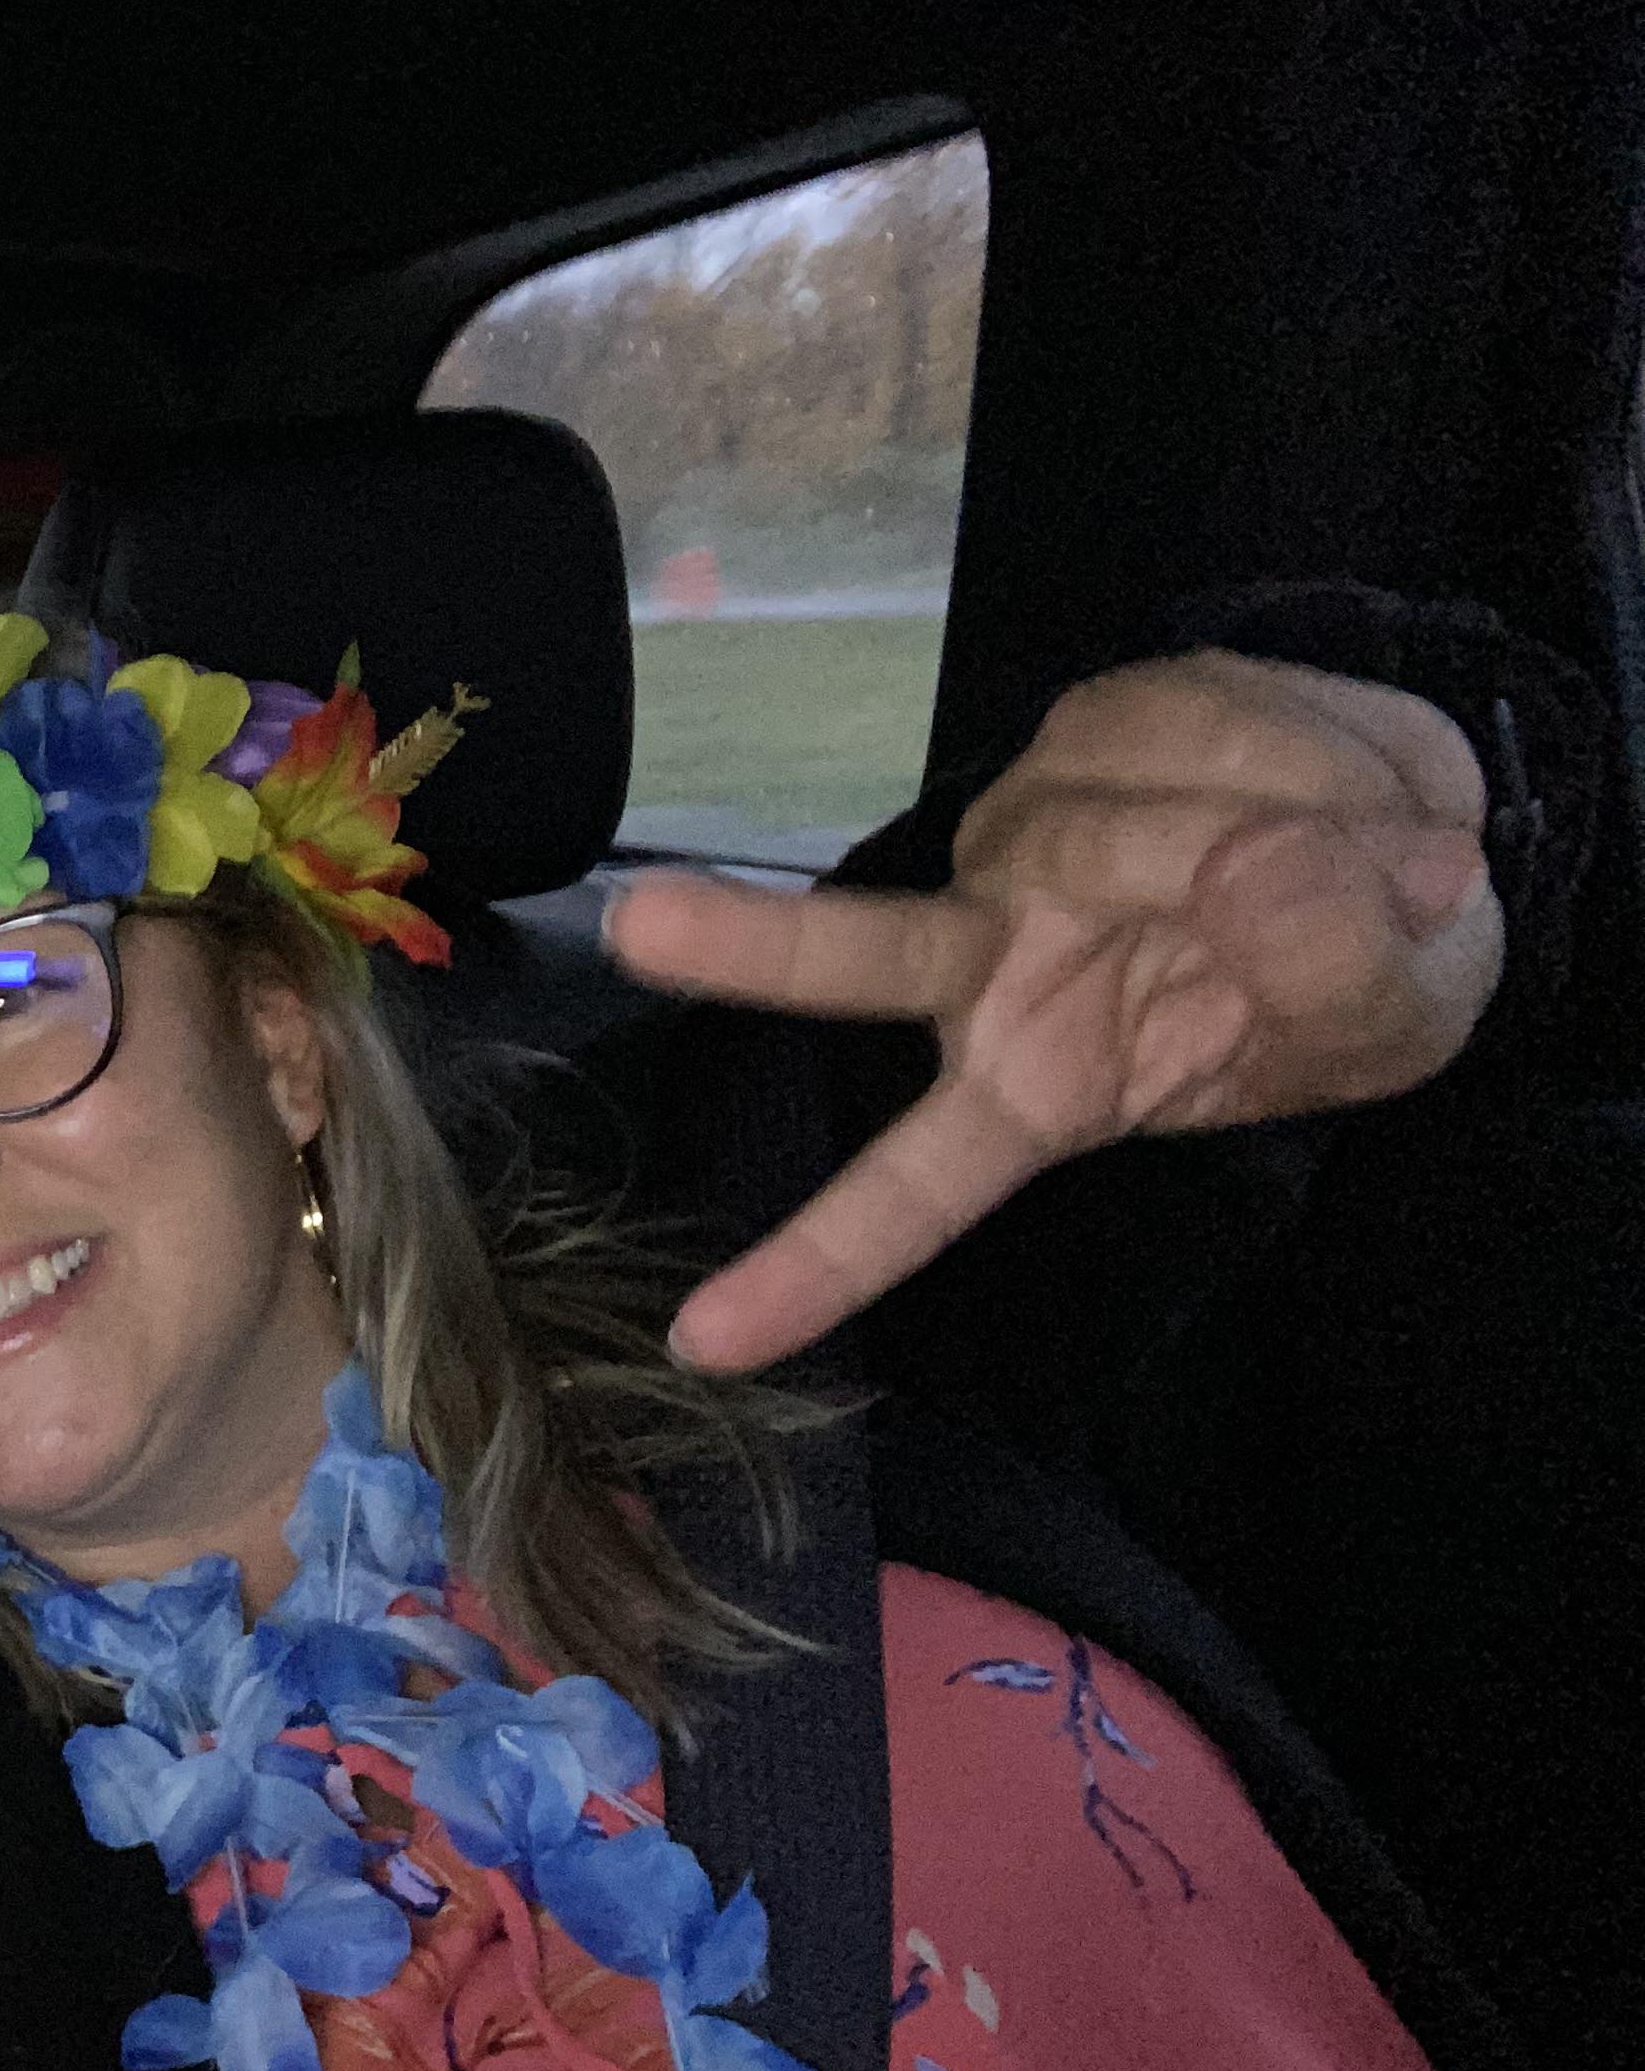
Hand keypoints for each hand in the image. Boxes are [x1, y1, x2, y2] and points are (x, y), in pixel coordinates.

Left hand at [606, 649, 1498, 1373]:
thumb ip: (1334, 975)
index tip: (699, 1344)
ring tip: (1361, 853)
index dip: (812, 1268)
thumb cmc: (1369, 971)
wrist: (1431, 838)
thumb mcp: (1390, 1022)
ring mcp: (1026, 834)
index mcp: (1040, 1079)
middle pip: (858, 955)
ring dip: (1281, 826)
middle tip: (639, 926)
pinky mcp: (1080, 730)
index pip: (912, 1193)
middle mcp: (994, 955)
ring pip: (1127, 822)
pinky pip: (1191, 726)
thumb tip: (1261, 877)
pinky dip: (1294, 752)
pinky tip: (1327, 785)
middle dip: (751, 943)